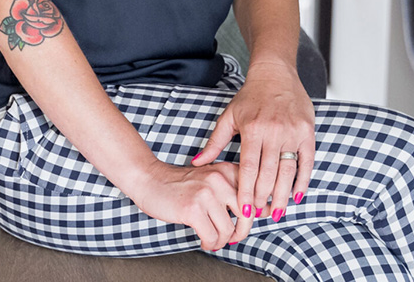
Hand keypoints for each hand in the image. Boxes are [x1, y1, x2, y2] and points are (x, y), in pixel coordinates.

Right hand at [129, 159, 251, 250]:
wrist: (148, 179)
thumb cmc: (180, 183)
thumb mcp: (211, 179)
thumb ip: (235, 190)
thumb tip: (265, 210)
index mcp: (225, 170)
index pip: (254, 194)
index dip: (256, 212)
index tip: (248, 219)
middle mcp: (218, 179)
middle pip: (247, 216)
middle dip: (241, 231)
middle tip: (232, 236)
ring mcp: (205, 193)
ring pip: (229, 231)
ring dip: (221, 240)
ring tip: (212, 238)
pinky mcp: (193, 209)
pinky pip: (213, 237)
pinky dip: (209, 244)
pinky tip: (203, 240)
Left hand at [192, 59, 314, 224]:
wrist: (275, 74)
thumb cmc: (249, 97)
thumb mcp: (229, 116)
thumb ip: (215, 142)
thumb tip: (197, 162)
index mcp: (252, 129)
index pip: (248, 168)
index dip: (246, 191)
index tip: (244, 210)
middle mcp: (273, 132)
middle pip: (268, 174)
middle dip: (263, 198)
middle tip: (259, 216)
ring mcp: (292, 133)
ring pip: (287, 171)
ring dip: (283, 195)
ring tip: (277, 212)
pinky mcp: (307, 133)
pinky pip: (306, 162)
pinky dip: (303, 180)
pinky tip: (297, 195)